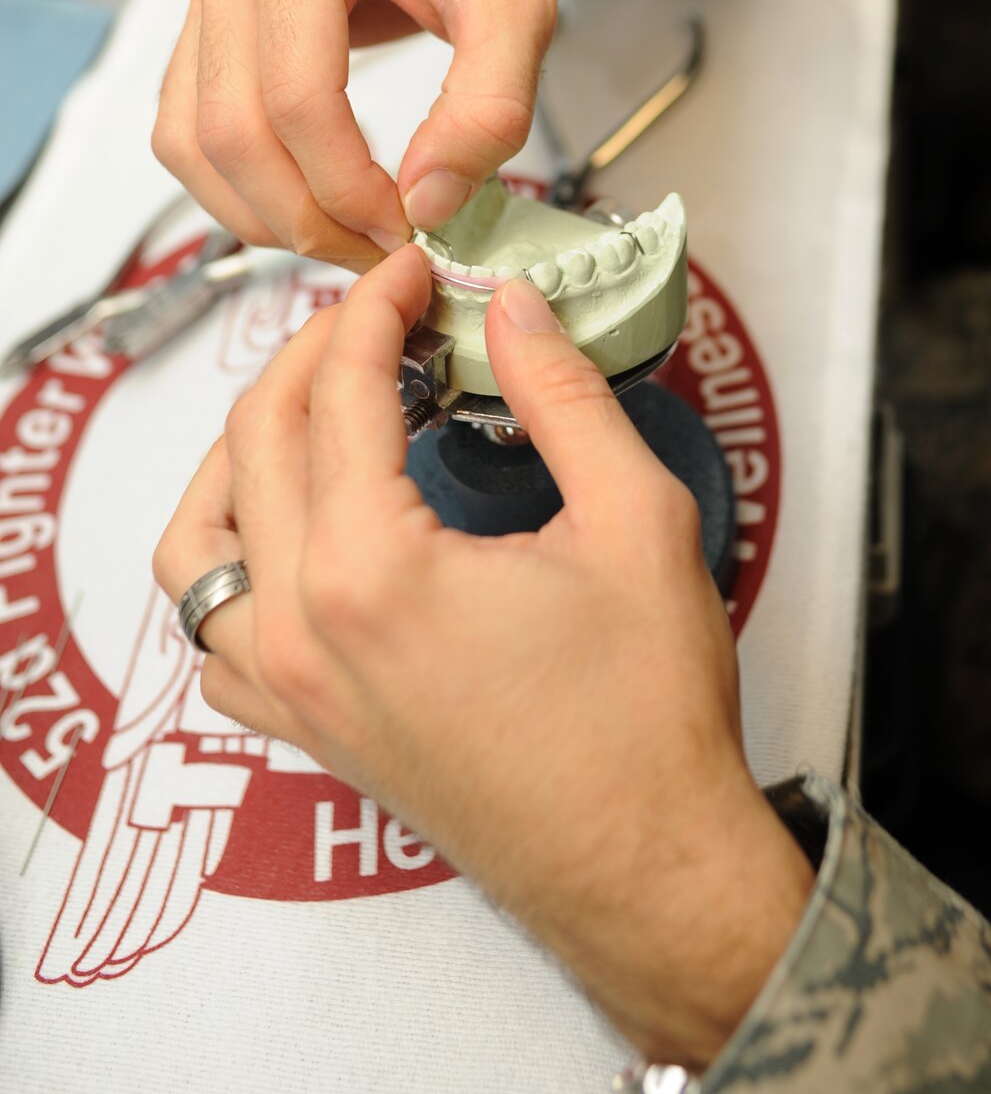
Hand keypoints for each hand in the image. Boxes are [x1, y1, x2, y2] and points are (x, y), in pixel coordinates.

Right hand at [152, 0, 581, 267]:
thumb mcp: (523, 4)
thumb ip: (487, 109)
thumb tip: (428, 205)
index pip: (296, 96)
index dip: (347, 187)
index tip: (409, 229)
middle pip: (230, 128)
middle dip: (304, 214)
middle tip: (381, 253)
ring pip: (192, 139)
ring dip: (262, 212)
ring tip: (350, 238)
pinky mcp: (213, 19)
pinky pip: (192, 123)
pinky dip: (242, 182)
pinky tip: (313, 202)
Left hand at [153, 251, 812, 1066]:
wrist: (646, 864)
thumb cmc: (646, 710)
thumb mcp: (636, 519)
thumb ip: (563, 394)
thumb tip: (512, 304)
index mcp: (370, 571)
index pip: (335, 391)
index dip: (373, 307)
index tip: (414, 268)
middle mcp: (300, 631)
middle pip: (256, 442)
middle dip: (314, 353)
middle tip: (383, 314)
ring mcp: (290, 692)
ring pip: (201, 538)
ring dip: (244, 449)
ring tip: (318, 403)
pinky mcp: (305, 732)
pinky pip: (212, 631)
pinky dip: (230, 558)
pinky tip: (293, 530)